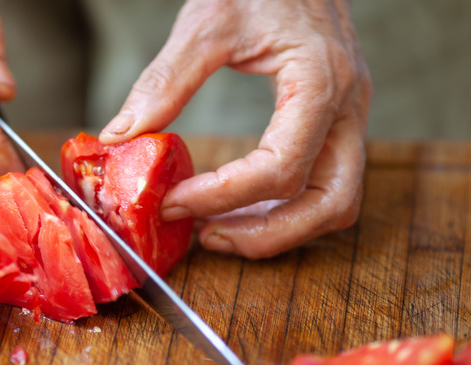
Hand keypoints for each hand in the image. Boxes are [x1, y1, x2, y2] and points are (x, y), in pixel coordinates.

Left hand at [99, 0, 371, 258]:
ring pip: (336, 203)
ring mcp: (349, 117)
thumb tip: (121, 135)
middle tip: (208, 238)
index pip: (280, 167)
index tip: (173, 203)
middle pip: (330, 204)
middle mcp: (348, 107)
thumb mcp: (207, 21)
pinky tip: (241, 205)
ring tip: (221, 231)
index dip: (223, 196)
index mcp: (321, 81)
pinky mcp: (337, 120)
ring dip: (281, 229)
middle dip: (268, 235)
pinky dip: (287, 208)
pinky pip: (326, 184)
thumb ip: (165, 81)